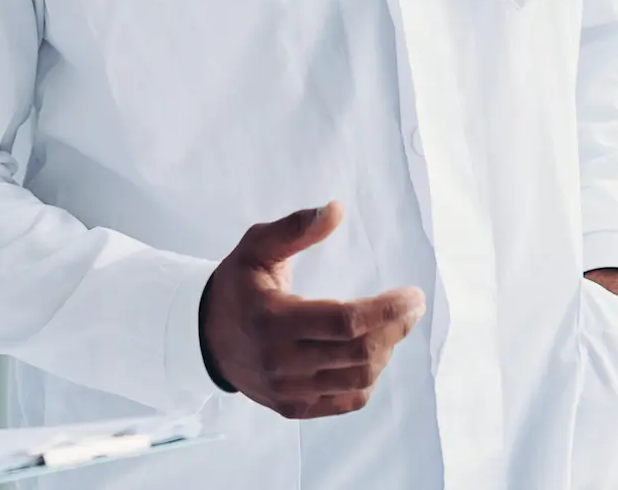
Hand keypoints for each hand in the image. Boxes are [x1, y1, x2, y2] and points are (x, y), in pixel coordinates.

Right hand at [199, 203, 425, 419]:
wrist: (205, 335)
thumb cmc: (237, 285)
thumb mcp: (256, 247)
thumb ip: (295, 228)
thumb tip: (336, 209)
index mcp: (272, 319)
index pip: (345, 321)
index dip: (387, 310)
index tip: (413, 295)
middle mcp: (279, 361)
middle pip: (359, 352)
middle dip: (396, 328)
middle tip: (412, 308)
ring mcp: (287, 390)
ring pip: (358, 379)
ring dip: (385, 351)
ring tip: (391, 327)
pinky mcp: (293, 407)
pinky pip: (347, 400)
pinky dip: (368, 378)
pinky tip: (371, 353)